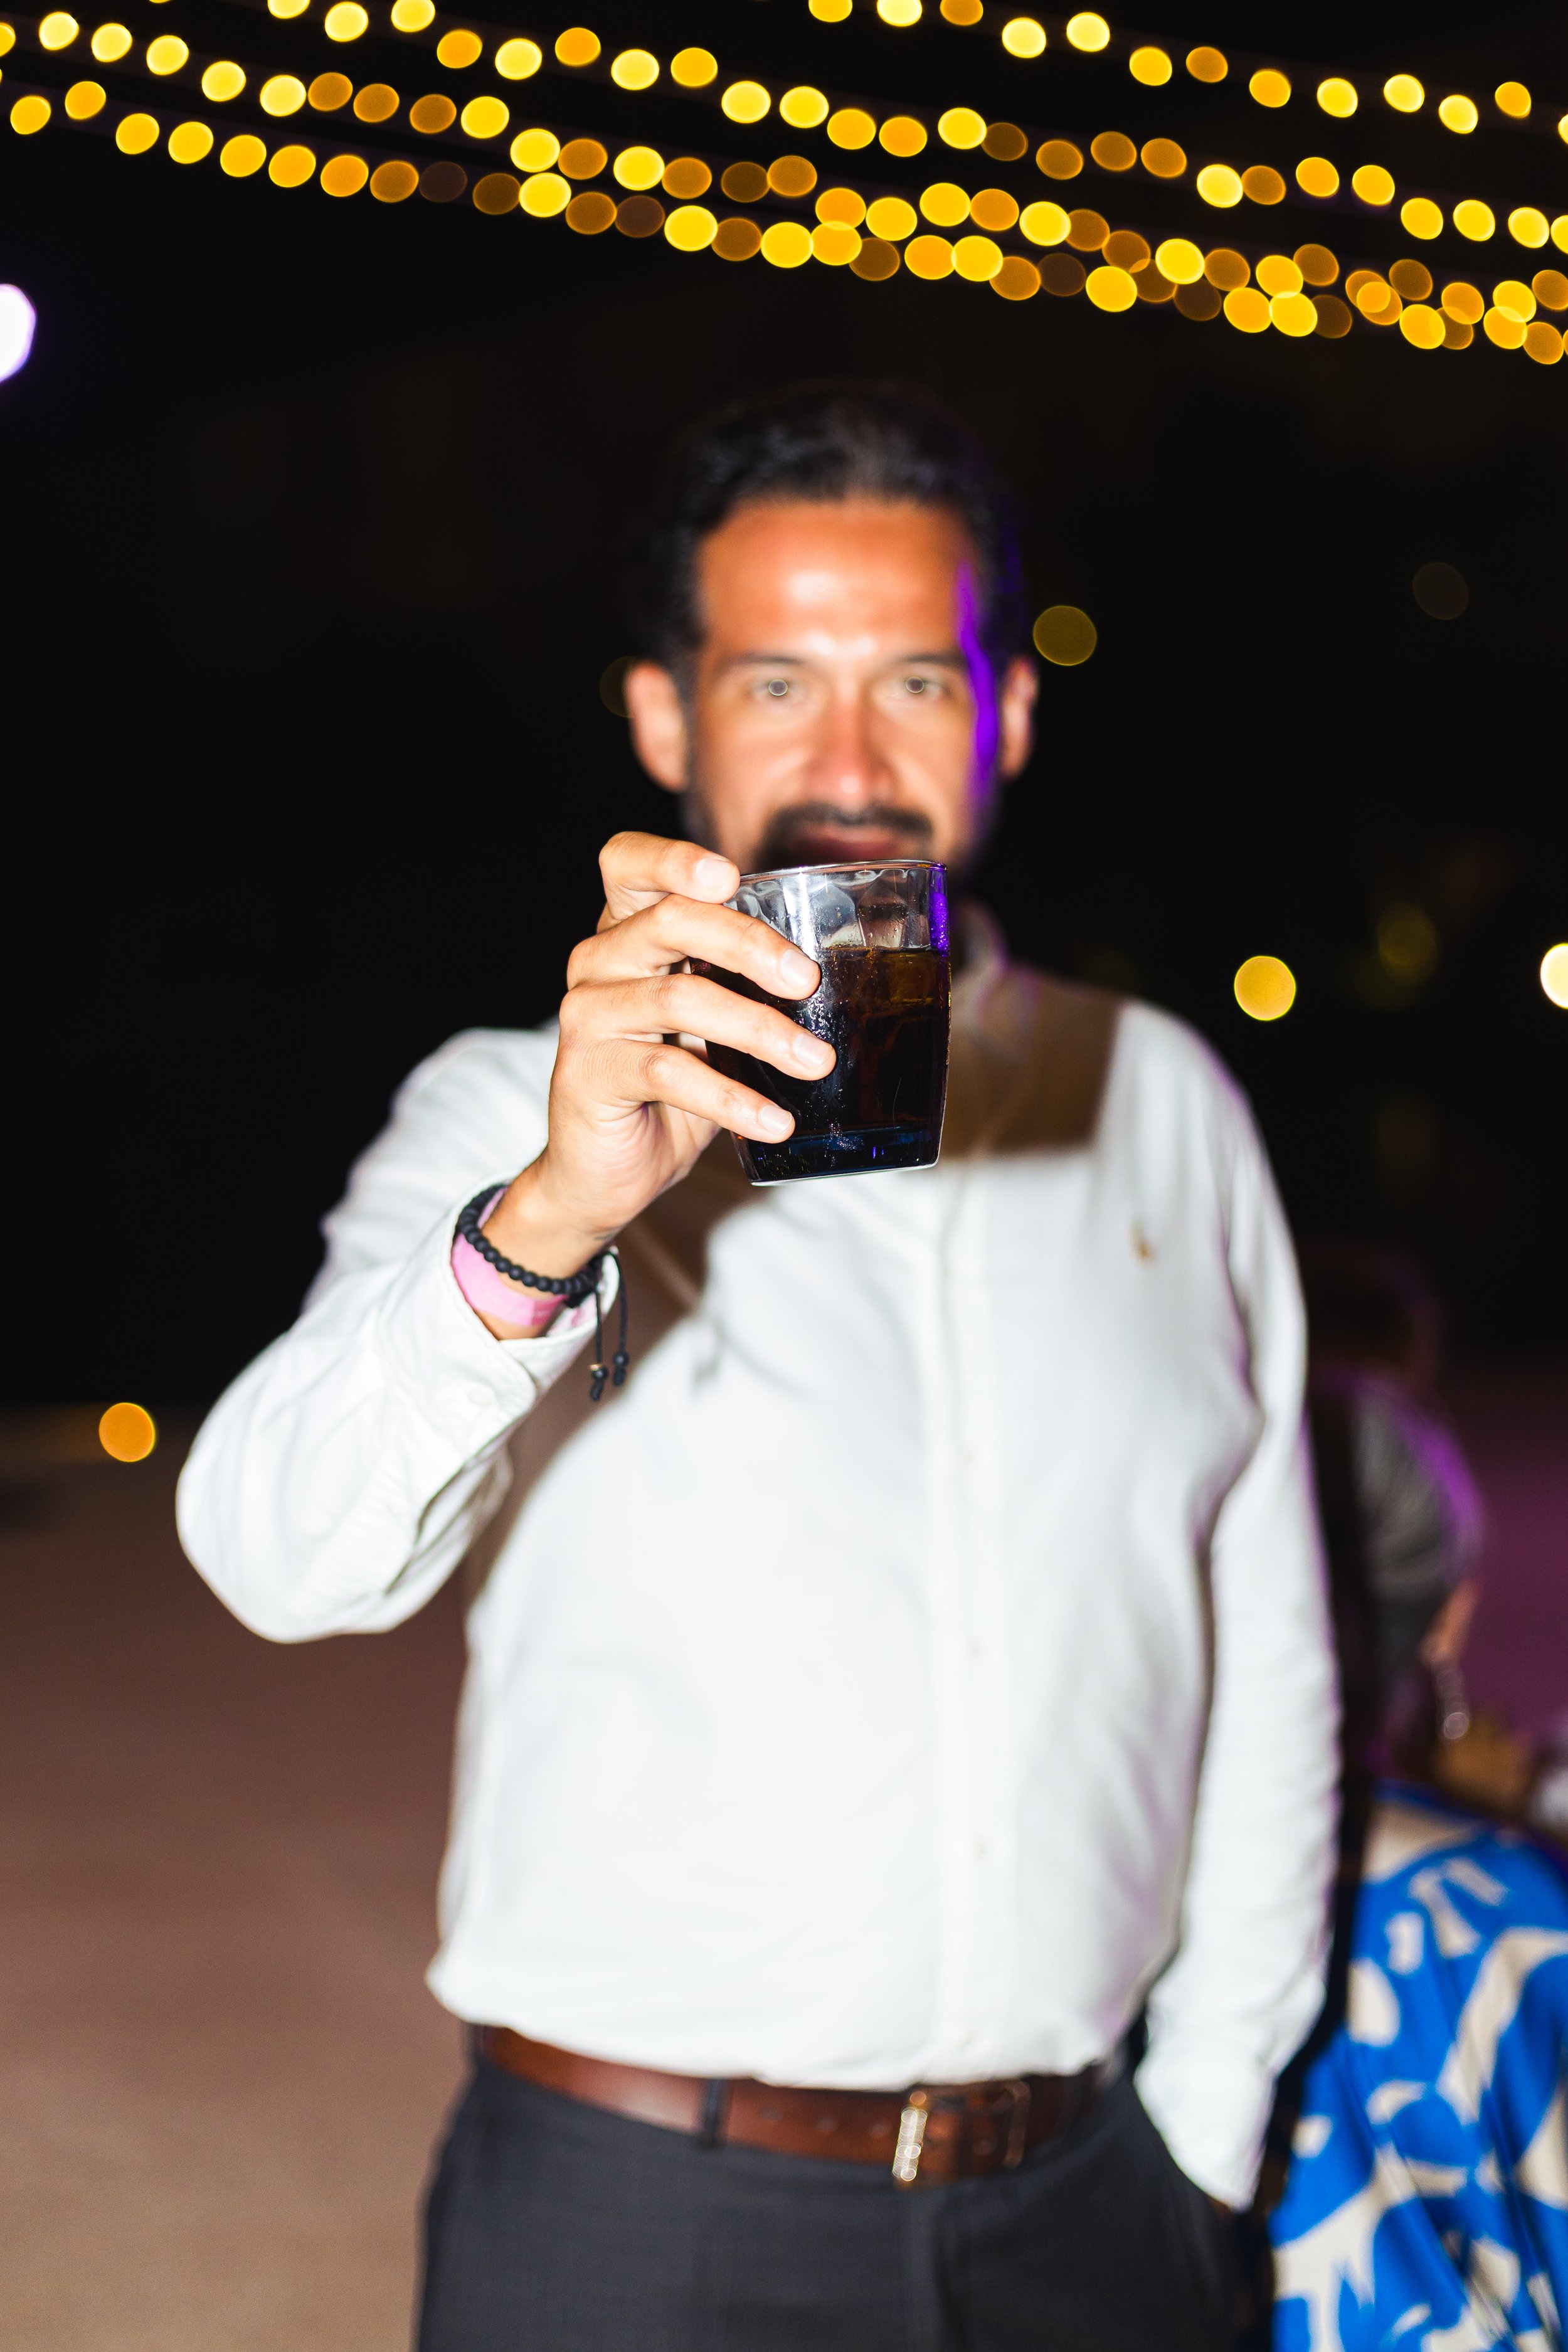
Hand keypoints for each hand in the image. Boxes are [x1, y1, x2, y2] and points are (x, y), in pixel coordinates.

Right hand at [482, 832, 832, 1290]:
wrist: (605, 1171)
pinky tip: (774, 1121)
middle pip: (670, 921)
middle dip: (749, 944)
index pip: (627, 863)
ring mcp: (587, 1015)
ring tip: (816, 1062)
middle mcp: (597, 960)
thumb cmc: (670, 1089)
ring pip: (679, 999)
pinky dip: (732, 1100)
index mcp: (626, 931)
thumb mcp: (711, 1025)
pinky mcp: (587, 1074)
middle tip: (807, 980)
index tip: (731, 876)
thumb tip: (847, 975)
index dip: (673, 859)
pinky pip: (669, 1074)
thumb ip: (745, 985)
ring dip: (760, 1030)